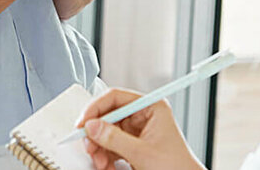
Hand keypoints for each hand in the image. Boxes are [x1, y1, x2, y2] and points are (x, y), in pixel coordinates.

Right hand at [76, 88, 203, 169]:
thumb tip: (92, 126)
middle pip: (109, 116)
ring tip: (101, 163)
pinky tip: (107, 166)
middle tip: (89, 147)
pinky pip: (112, 146)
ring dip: (100, 149)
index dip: (96, 108)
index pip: (116, 97)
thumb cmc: (176, 168)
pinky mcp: (134, 146)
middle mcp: (143, 116)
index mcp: (151, 107)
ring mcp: (138, 131)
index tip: (83, 122)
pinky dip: (106, 157)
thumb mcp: (142, 153)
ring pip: (107, 133)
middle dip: (97, 134)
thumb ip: (114, 139)